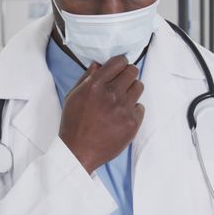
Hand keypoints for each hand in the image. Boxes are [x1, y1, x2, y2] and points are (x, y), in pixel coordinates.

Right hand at [59, 55, 144, 172]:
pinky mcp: (132, 123)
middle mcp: (111, 95)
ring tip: (121, 100)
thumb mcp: (73, 96)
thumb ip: (86, 78)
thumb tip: (98, 64)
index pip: (118, 62)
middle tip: (122, 83)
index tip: (119, 68)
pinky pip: (140, 107)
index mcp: (95, 85)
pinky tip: (121, 116)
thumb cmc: (74, 124)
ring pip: (139, 87)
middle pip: (132, 71)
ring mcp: (123, 109)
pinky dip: (133, 110)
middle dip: (127, 74)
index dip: (120, 63)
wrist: (78, 152)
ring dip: (131, 90)